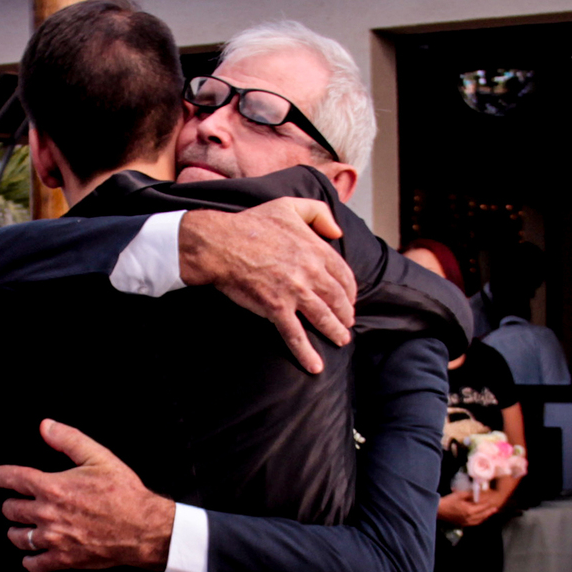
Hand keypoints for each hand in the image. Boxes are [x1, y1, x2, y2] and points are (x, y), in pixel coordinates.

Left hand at [0, 419, 174, 571]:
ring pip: (18, 537)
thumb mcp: (98, 457)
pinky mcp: (63, 559)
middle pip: (10, 509)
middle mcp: (47, 513)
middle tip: (16, 503)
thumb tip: (46, 426)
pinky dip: (29, 560)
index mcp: (51, 487)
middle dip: (11, 504)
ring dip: (17, 531)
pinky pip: (34, 564)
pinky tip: (32, 555)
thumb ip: (68, 439)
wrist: (142, 527)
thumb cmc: (123, 493)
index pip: (11, 479)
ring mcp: (53, 539)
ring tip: (22, 528)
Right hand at [179, 198, 356, 374]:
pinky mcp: (276, 308)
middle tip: (346, 323)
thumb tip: (338, 232)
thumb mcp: (289, 206)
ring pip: (322, 317)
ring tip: (341, 340)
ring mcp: (294, 292)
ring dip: (334, 332)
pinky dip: (306, 352)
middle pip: (337, 298)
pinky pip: (295, 334)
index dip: (349, 289)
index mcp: (315, 249)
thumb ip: (318, 213)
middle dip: (345, 313)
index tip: (349, 298)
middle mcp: (310, 272)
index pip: (344, 274)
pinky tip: (314, 365)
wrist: (221, 244)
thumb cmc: (251, 223)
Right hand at [437, 490, 502, 527]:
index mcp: (470, 510)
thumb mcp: (460, 494)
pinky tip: (481, 518)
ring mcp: (466, 522)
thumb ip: (471, 494)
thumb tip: (480, 492)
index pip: (483, 506)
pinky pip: (474, 523)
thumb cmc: (448, 501)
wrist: (438, 510)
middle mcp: (469, 518)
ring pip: (480, 520)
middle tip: (496, 507)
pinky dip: (480, 520)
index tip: (493, 498)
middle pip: (483, 514)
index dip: (488, 502)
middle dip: (490, 510)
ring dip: (486, 516)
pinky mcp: (462, 524)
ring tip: (491, 512)